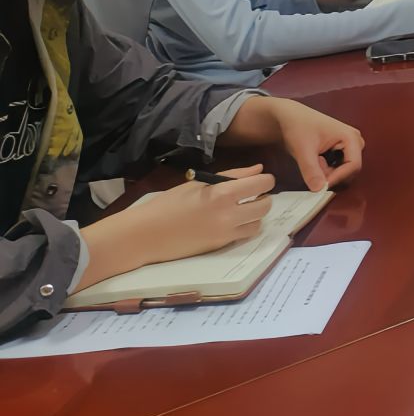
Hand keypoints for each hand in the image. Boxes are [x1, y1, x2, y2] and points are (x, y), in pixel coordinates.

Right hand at [108, 168, 276, 264]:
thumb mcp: (198, 183)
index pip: (262, 183)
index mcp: (222, 193)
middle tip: (252, 195)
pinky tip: (231, 222)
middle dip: (263, 197)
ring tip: (242, 209)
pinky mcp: (220, 247)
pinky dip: (244, 228)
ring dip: (255, 215)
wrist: (145, 235)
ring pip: (259, 223)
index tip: (259, 180)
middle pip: (266, 205)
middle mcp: (229, 214)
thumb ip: (232, 175)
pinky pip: (243, 236)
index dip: (265, 179)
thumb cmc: (167, 204)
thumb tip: (258, 168)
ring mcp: (226, 233)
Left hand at [226, 96, 363, 189]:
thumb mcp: (303, 149)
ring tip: (313, 161)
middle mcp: (354, 142)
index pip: (353, 166)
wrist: (289, 116)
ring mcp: (348, 146)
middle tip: (314, 168)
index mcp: (351, 137)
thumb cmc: (298, 126)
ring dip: (328, 172)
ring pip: (343, 170)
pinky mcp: (341, 150)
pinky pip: (338, 167)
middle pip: (350, 170)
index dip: (338, 178)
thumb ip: (311, 170)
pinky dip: (326, 169)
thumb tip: (318, 190)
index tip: (320, 186)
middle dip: (332, 175)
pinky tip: (315, 160)